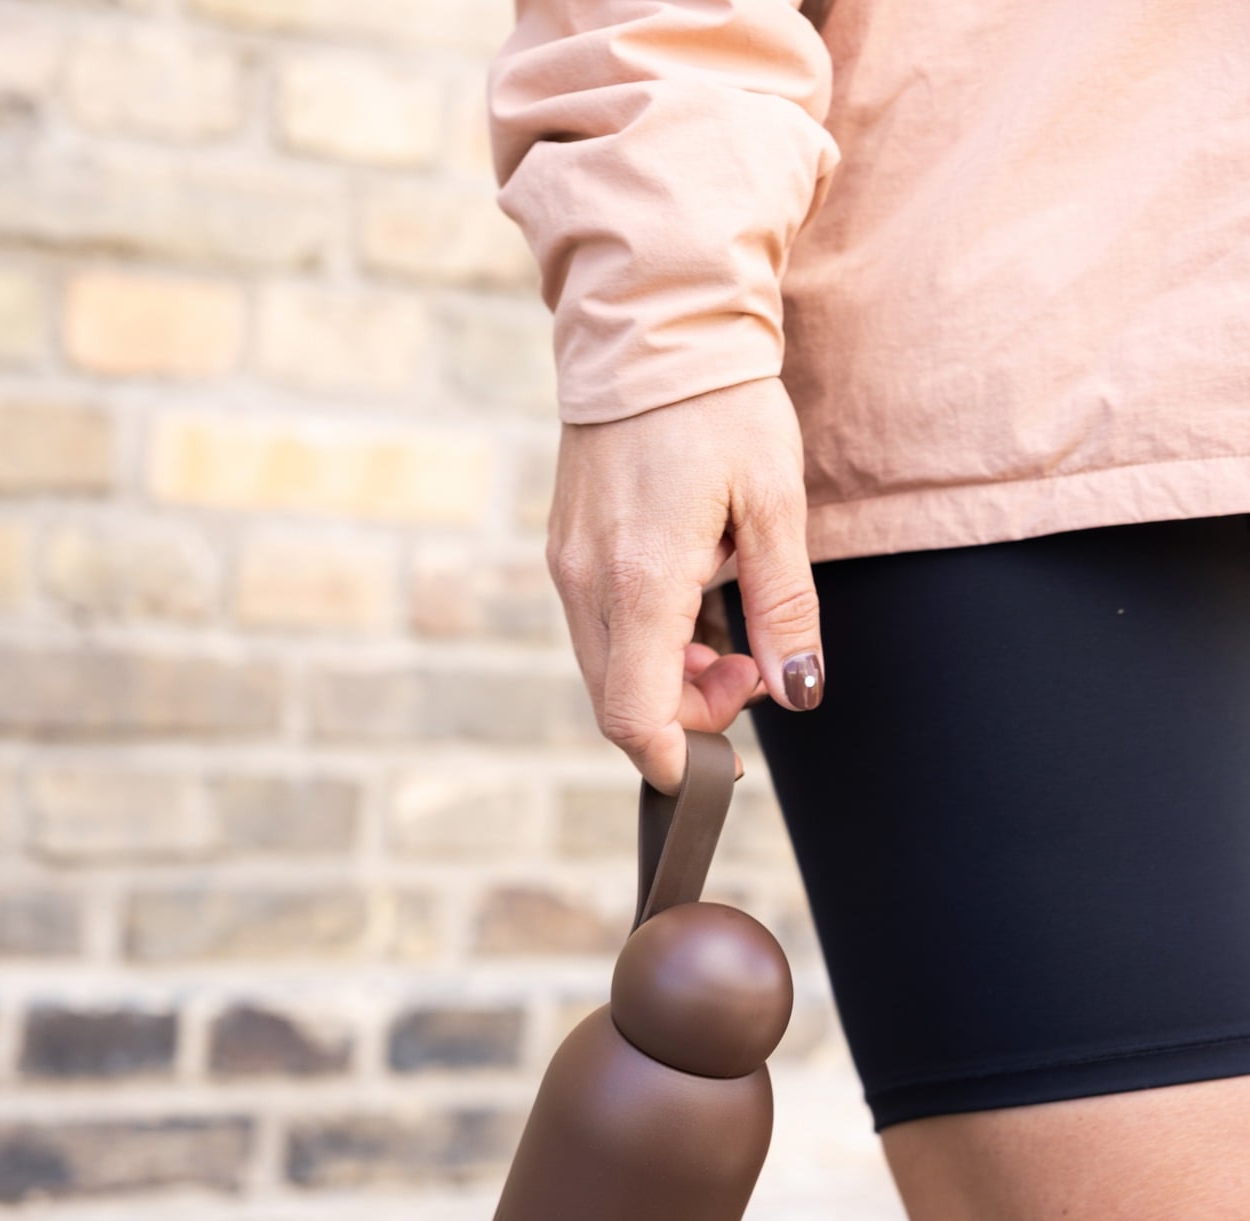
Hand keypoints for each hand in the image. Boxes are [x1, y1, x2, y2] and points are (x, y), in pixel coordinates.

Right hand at [546, 378, 823, 791]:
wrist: (652, 321)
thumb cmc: (720, 404)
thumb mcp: (775, 506)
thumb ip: (786, 608)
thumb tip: (797, 691)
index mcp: (639, 580)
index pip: (634, 718)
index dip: (678, 758)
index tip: (728, 755)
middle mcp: (586, 581)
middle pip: (620, 704)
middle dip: (687, 712)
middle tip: (751, 664)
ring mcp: (566, 565)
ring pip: (607, 670)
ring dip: (667, 676)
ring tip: (728, 626)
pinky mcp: (565, 549)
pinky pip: (599, 628)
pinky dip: (645, 641)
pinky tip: (691, 598)